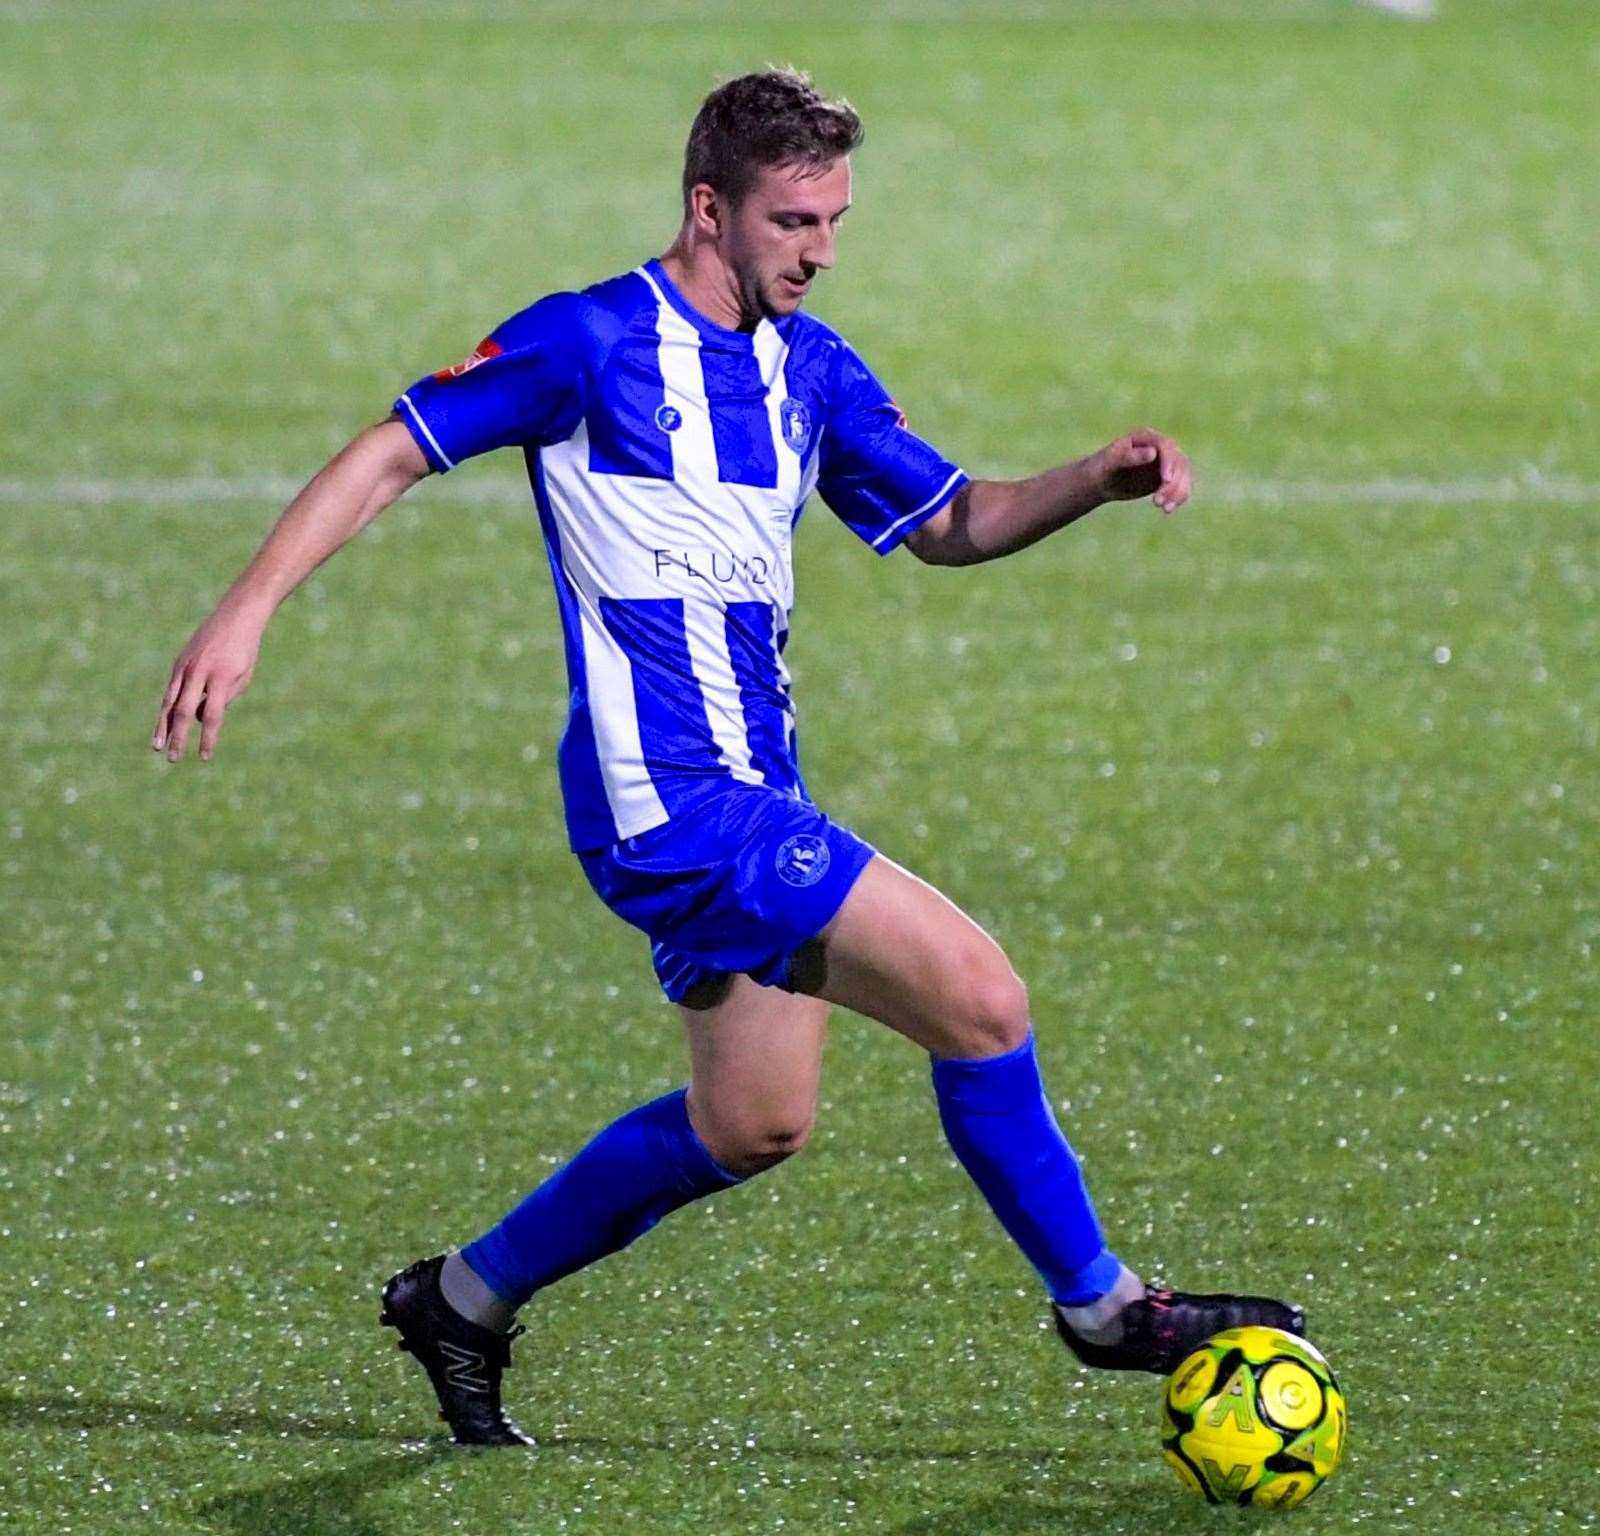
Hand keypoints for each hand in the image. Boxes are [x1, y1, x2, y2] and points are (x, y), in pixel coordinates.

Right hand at [152, 604, 265, 762]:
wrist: (235, 617)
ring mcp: (185, 667)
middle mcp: (198, 673)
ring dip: (162, 725)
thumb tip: (198, 718)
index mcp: (220, 678)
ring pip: (169, 701)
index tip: (204, 757)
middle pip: (183, 711)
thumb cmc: (244, 651)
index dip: (207, 738)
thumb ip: (223, 700)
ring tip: (157, 746)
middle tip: (173, 759)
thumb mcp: (242, 677)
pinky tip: (163, 725)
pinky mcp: (179, 663)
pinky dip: (166, 708)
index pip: (212, 716)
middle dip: (177, 737)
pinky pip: (171, 690)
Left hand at [1094, 428, 1191, 512]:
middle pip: (1179, 462)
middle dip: (1173, 482)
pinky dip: (1177, 498)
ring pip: (1183, 475)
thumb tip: (1153, 453)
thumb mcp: (1112, 462)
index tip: (1166, 480)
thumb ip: (1131, 456)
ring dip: (1178, 492)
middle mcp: (1161, 448)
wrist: (1101, 481)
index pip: (1166, 447)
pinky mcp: (1167, 478)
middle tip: (1157, 501)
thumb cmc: (1103, 467)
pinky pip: (1180, 486)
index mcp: (1147, 438)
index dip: (1169, 463)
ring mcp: (1166, 463)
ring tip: (1165, 509)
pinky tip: (1167, 510)